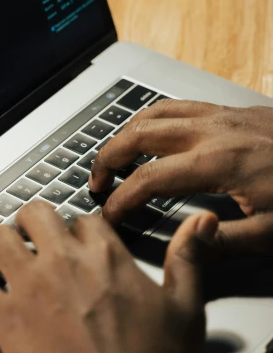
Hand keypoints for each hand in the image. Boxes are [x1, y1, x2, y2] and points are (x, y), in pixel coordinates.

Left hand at [0, 201, 216, 352]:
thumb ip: (187, 260)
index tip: (77, 244)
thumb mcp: (186, 309)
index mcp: (105, 255)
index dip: (77, 231)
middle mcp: (63, 262)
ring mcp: (29, 288)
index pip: (82, 219)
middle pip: (34, 213)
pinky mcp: (5, 320)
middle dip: (31, 223)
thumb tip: (201, 223)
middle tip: (30, 238)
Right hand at [89, 101, 272, 256]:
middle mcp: (214, 131)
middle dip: (108, 158)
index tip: (109, 217)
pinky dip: (155, 118)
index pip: (149, 178)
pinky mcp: (234, 110)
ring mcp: (223, 115)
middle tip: (97, 182)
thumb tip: (186, 247)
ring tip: (115, 156)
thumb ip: (224, 243)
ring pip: (156, 112)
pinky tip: (155, 133)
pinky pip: (181, 105)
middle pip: (140, 134)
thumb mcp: (271, 233)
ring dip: (127, 133)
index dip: (121, 199)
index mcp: (219, 162)